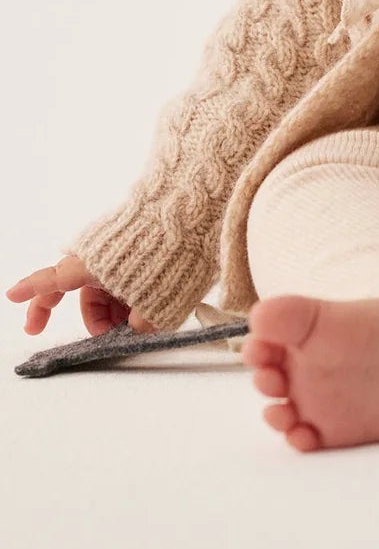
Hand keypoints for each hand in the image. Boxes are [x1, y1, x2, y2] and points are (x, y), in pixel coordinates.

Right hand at [6, 254, 158, 337]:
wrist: (191, 211)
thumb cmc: (168, 255)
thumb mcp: (156, 303)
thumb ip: (141, 322)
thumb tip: (138, 325)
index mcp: (92, 266)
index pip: (52, 280)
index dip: (31, 291)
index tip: (11, 296)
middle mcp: (100, 257)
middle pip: (85, 294)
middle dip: (95, 320)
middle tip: (109, 337)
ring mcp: (120, 250)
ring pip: (109, 288)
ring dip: (118, 310)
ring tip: (143, 321)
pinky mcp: (139, 247)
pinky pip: (128, 276)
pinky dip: (133, 293)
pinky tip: (153, 304)